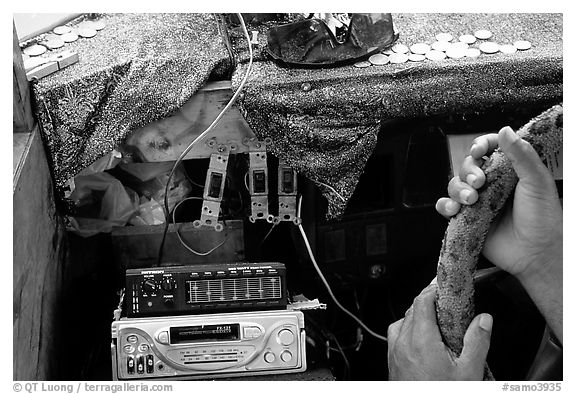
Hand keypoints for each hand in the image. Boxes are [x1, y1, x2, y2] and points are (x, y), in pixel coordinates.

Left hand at [387, 284, 492, 379]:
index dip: (432, 289)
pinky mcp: (391, 362)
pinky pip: (396, 336)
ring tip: (435, 322)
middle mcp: (402, 343)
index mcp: (420, 340)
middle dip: (427, 303)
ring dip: (416, 317)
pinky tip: (421, 340)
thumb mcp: (468, 372)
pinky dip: (407, 331)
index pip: (421, 300)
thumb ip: (477, 342)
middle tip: (445, 305)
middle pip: (411, 309)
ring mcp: (394, 353)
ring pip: (401, 322)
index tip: (443, 286)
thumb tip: (484, 320)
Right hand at [435, 126, 562, 278]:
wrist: (537, 254)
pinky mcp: (467, 219)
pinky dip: (445, 206)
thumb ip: (521, 155)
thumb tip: (506, 130)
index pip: (489, 149)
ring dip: (458, 189)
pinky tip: (454, 210)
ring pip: (455, 185)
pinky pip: (447, 207)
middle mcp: (492, 184)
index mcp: (509, 171)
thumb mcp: (537, 181)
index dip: (481, 146)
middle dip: (468, 171)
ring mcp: (478, 202)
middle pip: (467, 166)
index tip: (480, 151)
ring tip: (471, 201)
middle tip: (479, 183)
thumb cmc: (544, 219)